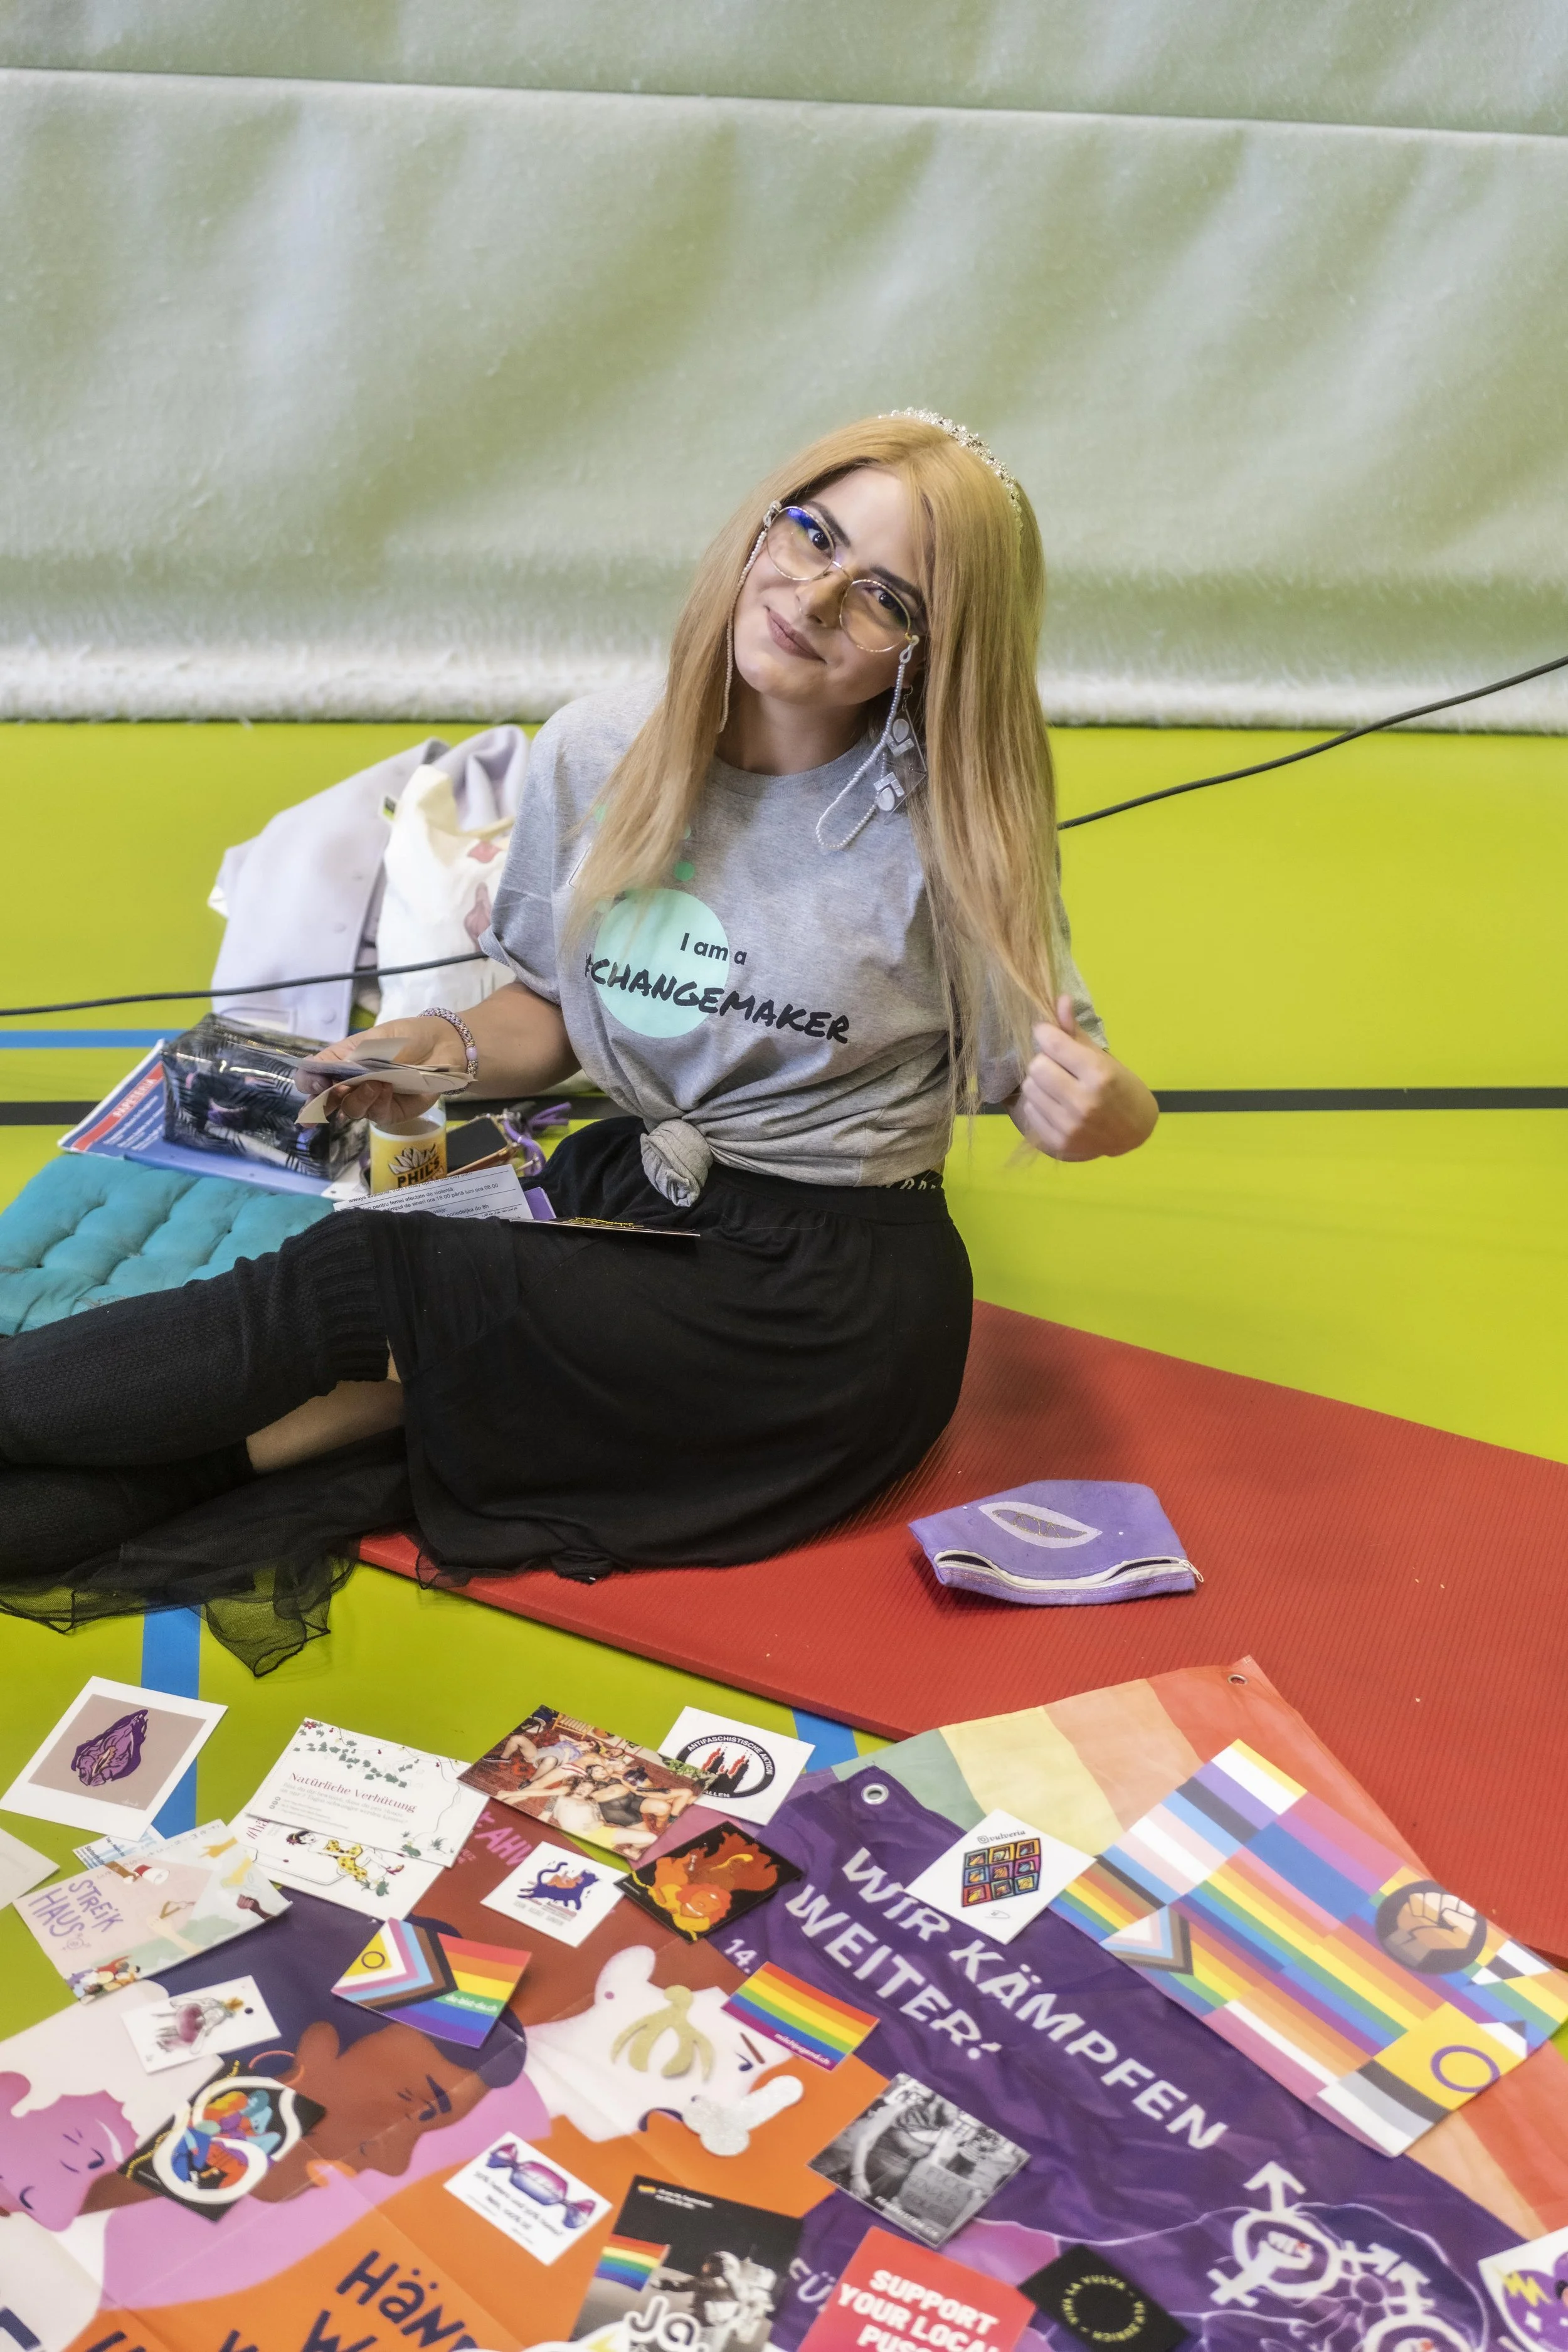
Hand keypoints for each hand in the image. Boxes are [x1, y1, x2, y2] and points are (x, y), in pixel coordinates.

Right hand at [305, 1015, 466, 1126]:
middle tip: (334, 1092)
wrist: (443, 1046)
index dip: (308, 1083)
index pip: (312, 1078)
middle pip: (325, 1101)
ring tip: (375, 1083)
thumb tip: (316, 1069)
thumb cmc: (406, 1037)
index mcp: (341, 1063)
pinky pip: (376, 1114)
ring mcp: (370, 1101)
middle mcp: (351, 1085)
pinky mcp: (390, 1113)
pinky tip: (387, 1089)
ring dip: (358, 1098)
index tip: (315, 1083)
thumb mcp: (373, 1039)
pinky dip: (378, 1102)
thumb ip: (346, 1056)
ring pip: (351, 1110)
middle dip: (325, 1101)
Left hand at [1011, 996, 1158, 1162]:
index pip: (1053, 1044)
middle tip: (1056, 1064)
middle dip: (1043, 1060)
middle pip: (1036, 1066)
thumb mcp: (1103, 1058)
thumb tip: (1060, 999)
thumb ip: (1075, 1032)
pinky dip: (1039, 1103)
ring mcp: (1071, 1126)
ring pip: (1030, 1088)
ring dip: (1039, 1082)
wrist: (1134, 1132)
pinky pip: (1031, 1111)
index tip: (1047, 1033)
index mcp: (1099, 1075)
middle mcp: (1084, 1102)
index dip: (1045, 1033)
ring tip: (1057, 1084)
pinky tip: (1056, 1104)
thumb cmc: (1120, 1088)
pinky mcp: (1060, 1143)